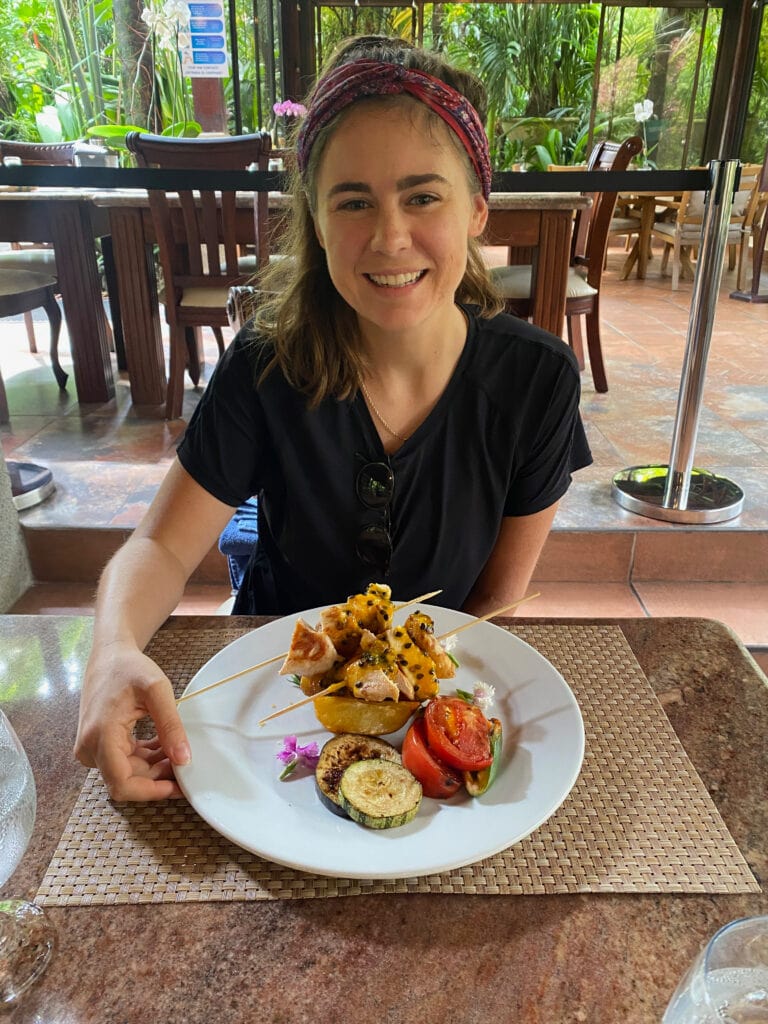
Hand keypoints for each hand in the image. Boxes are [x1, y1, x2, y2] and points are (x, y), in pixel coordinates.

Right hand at [74, 641, 190, 800]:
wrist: (109, 655)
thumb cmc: (129, 668)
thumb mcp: (157, 690)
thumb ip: (171, 725)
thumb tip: (183, 759)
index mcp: (101, 736)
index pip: (122, 783)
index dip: (150, 791)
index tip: (177, 787)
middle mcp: (90, 748)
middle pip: (126, 780)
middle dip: (157, 778)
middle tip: (186, 767)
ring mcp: (92, 748)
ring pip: (127, 773)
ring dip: (154, 768)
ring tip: (179, 752)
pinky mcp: (99, 745)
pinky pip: (124, 762)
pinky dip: (147, 758)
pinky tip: (165, 746)